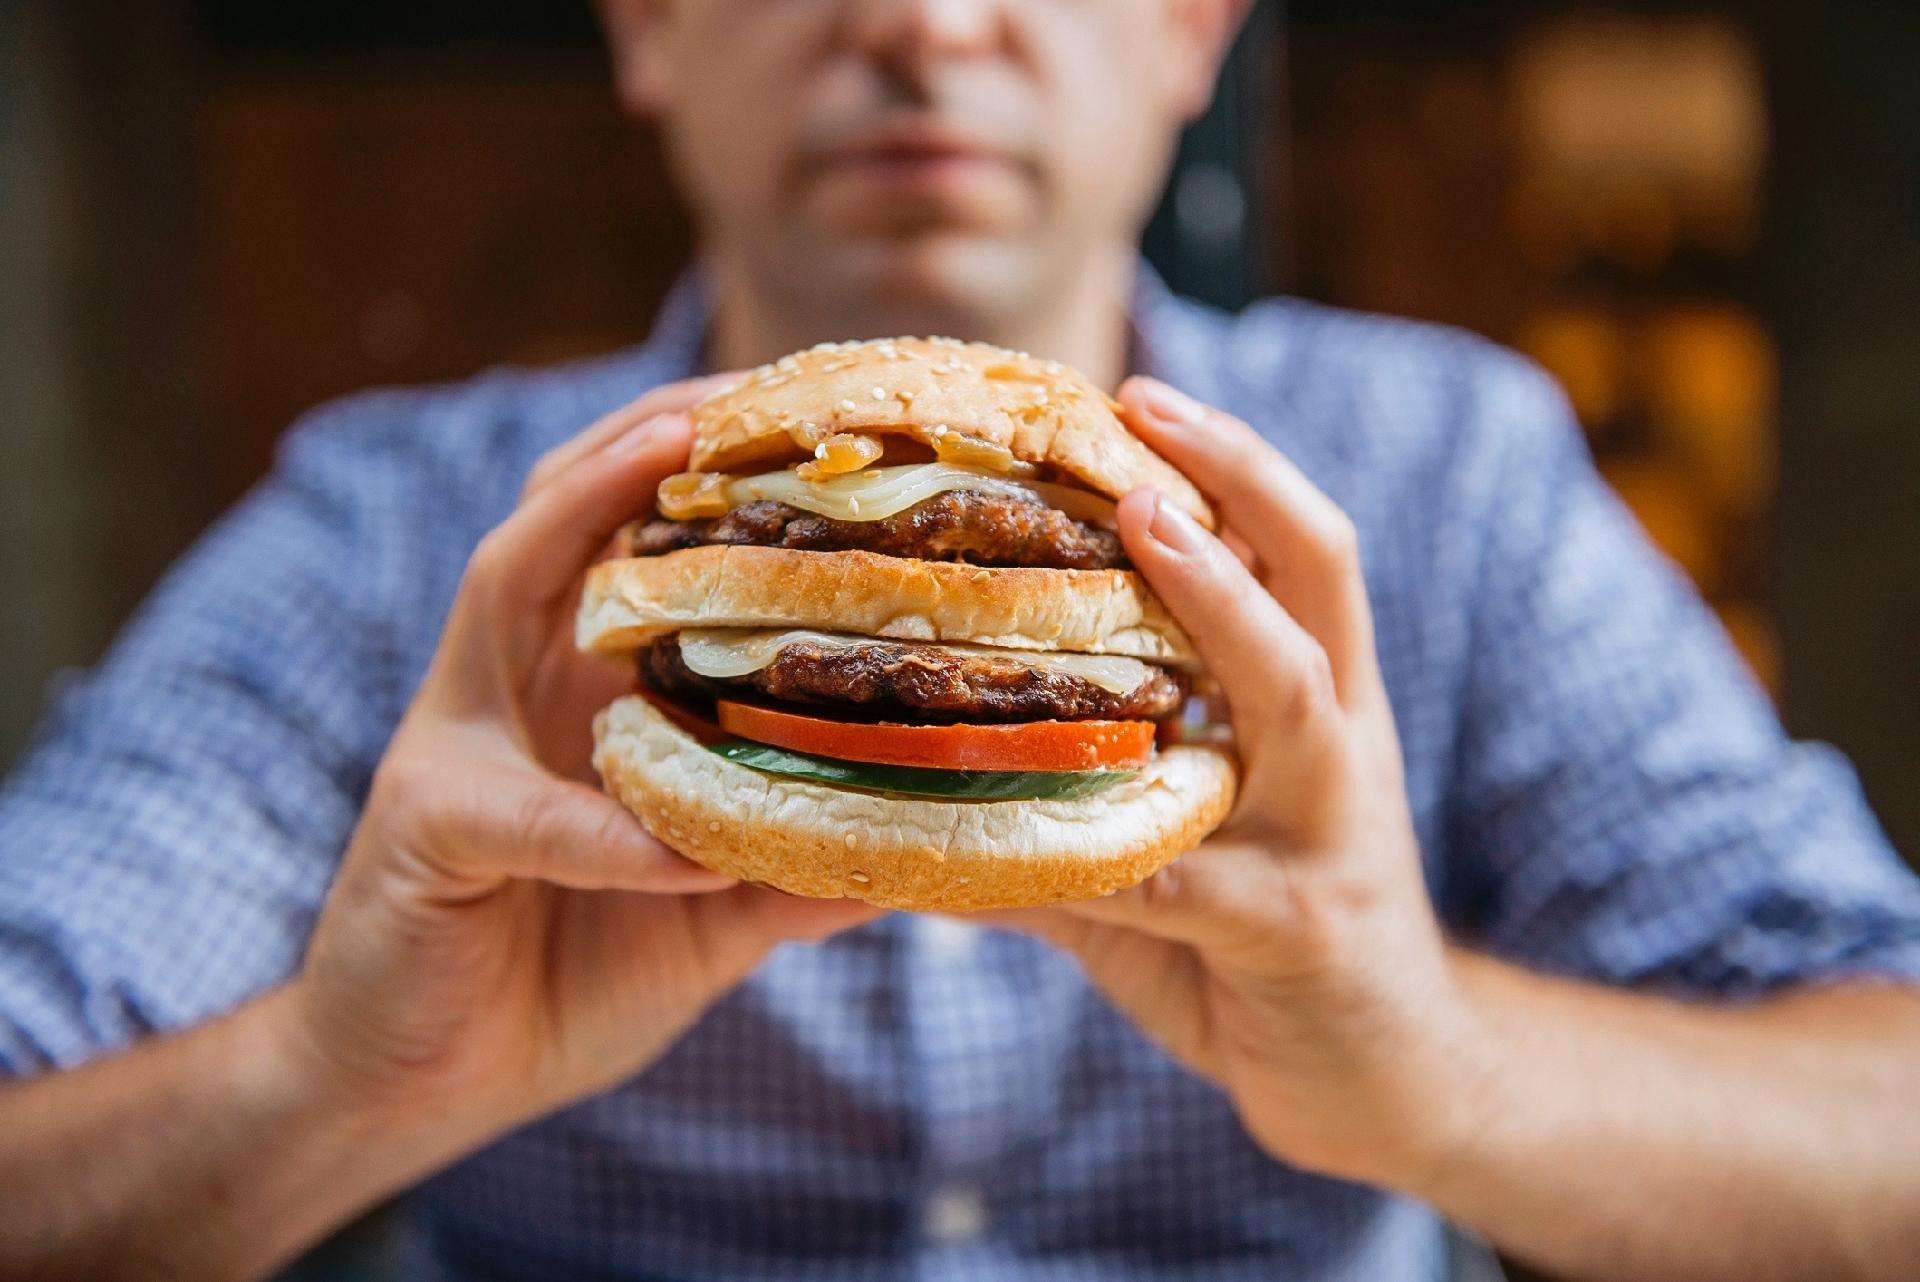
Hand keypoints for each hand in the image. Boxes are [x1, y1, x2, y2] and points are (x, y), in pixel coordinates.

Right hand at [286, 375, 880, 1134]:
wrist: (415, 1081)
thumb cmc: (560, 977)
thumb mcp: (704, 918)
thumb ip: (788, 865)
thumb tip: (925, 845)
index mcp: (587, 685)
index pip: (648, 539)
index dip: (727, 471)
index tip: (832, 416)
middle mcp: (517, 679)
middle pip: (572, 504)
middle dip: (660, 435)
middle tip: (764, 384)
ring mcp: (457, 736)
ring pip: (508, 578)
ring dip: (590, 506)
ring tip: (678, 453)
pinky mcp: (422, 826)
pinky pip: (521, 814)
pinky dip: (598, 826)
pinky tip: (671, 841)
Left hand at [986, 378, 1478, 1187]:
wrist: (1400, 1088)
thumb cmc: (1269, 957)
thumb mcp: (1181, 861)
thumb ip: (1082, 808)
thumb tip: (928, 776)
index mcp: (1319, 713)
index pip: (1296, 556)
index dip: (1232, 467)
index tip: (1139, 396)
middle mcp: (1339, 750)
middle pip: (1320, 576)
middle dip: (1241, 480)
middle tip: (1140, 413)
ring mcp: (1331, 835)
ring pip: (1296, 694)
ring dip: (1225, 603)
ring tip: (1150, 527)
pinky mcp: (1304, 932)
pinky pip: (1195, 880)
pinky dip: (1105, 857)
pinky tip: (1005, 853)